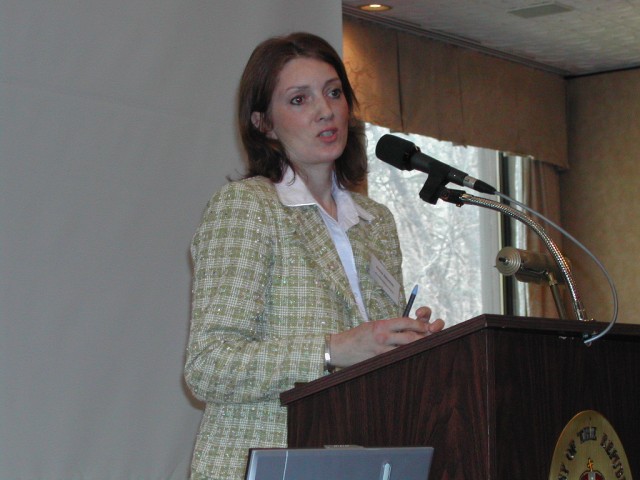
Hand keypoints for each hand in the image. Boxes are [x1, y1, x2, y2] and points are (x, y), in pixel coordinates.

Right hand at [329, 306, 443, 367]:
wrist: (339, 348)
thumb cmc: (357, 336)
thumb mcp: (372, 326)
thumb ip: (389, 327)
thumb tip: (408, 329)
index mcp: (381, 324)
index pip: (406, 321)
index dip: (419, 324)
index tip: (428, 327)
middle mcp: (382, 335)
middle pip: (410, 336)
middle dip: (423, 338)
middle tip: (432, 338)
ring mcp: (380, 349)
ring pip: (405, 349)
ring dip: (417, 348)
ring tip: (427, 349)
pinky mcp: (378, 360)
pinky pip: (396, 359)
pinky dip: (405, 358)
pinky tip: (412, 359)